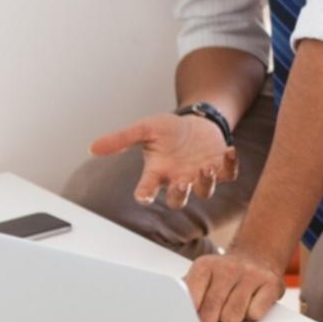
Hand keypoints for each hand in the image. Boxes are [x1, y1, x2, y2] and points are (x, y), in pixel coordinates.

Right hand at [90, 112, 238, 208]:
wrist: (197, 122)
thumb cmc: (169, 130)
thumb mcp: (145, 129)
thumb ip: (122, 139)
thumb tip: (92, 147)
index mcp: (158, 172)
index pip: (147, 189)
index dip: (145, 194)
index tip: (142, 196)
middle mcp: (179, 178)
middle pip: (178, 199)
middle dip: (179, 194)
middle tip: (181, 182)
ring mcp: (200, 175)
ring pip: (205, 191)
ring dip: (206, 183)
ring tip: (205, 168)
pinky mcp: (220, 167)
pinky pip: (228, 174)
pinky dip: (230, 165)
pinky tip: (230, 151)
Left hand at [184, 246, 283, 321]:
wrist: (258, 258)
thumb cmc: (224, 277)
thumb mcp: (201, 278)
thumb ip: (184, 292)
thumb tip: (168, 309)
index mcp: (205, 265)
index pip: (189, 301)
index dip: (191, 314)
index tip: (193, 314)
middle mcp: (228, 266)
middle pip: (210, 314)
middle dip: (212, 319)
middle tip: (217, 310)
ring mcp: (251, 274)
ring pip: (232, 317)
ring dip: (232, 318)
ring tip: (233, 306)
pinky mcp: (271, 284)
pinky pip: (254, 314)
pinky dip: (252, 314)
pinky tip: (251, 302)